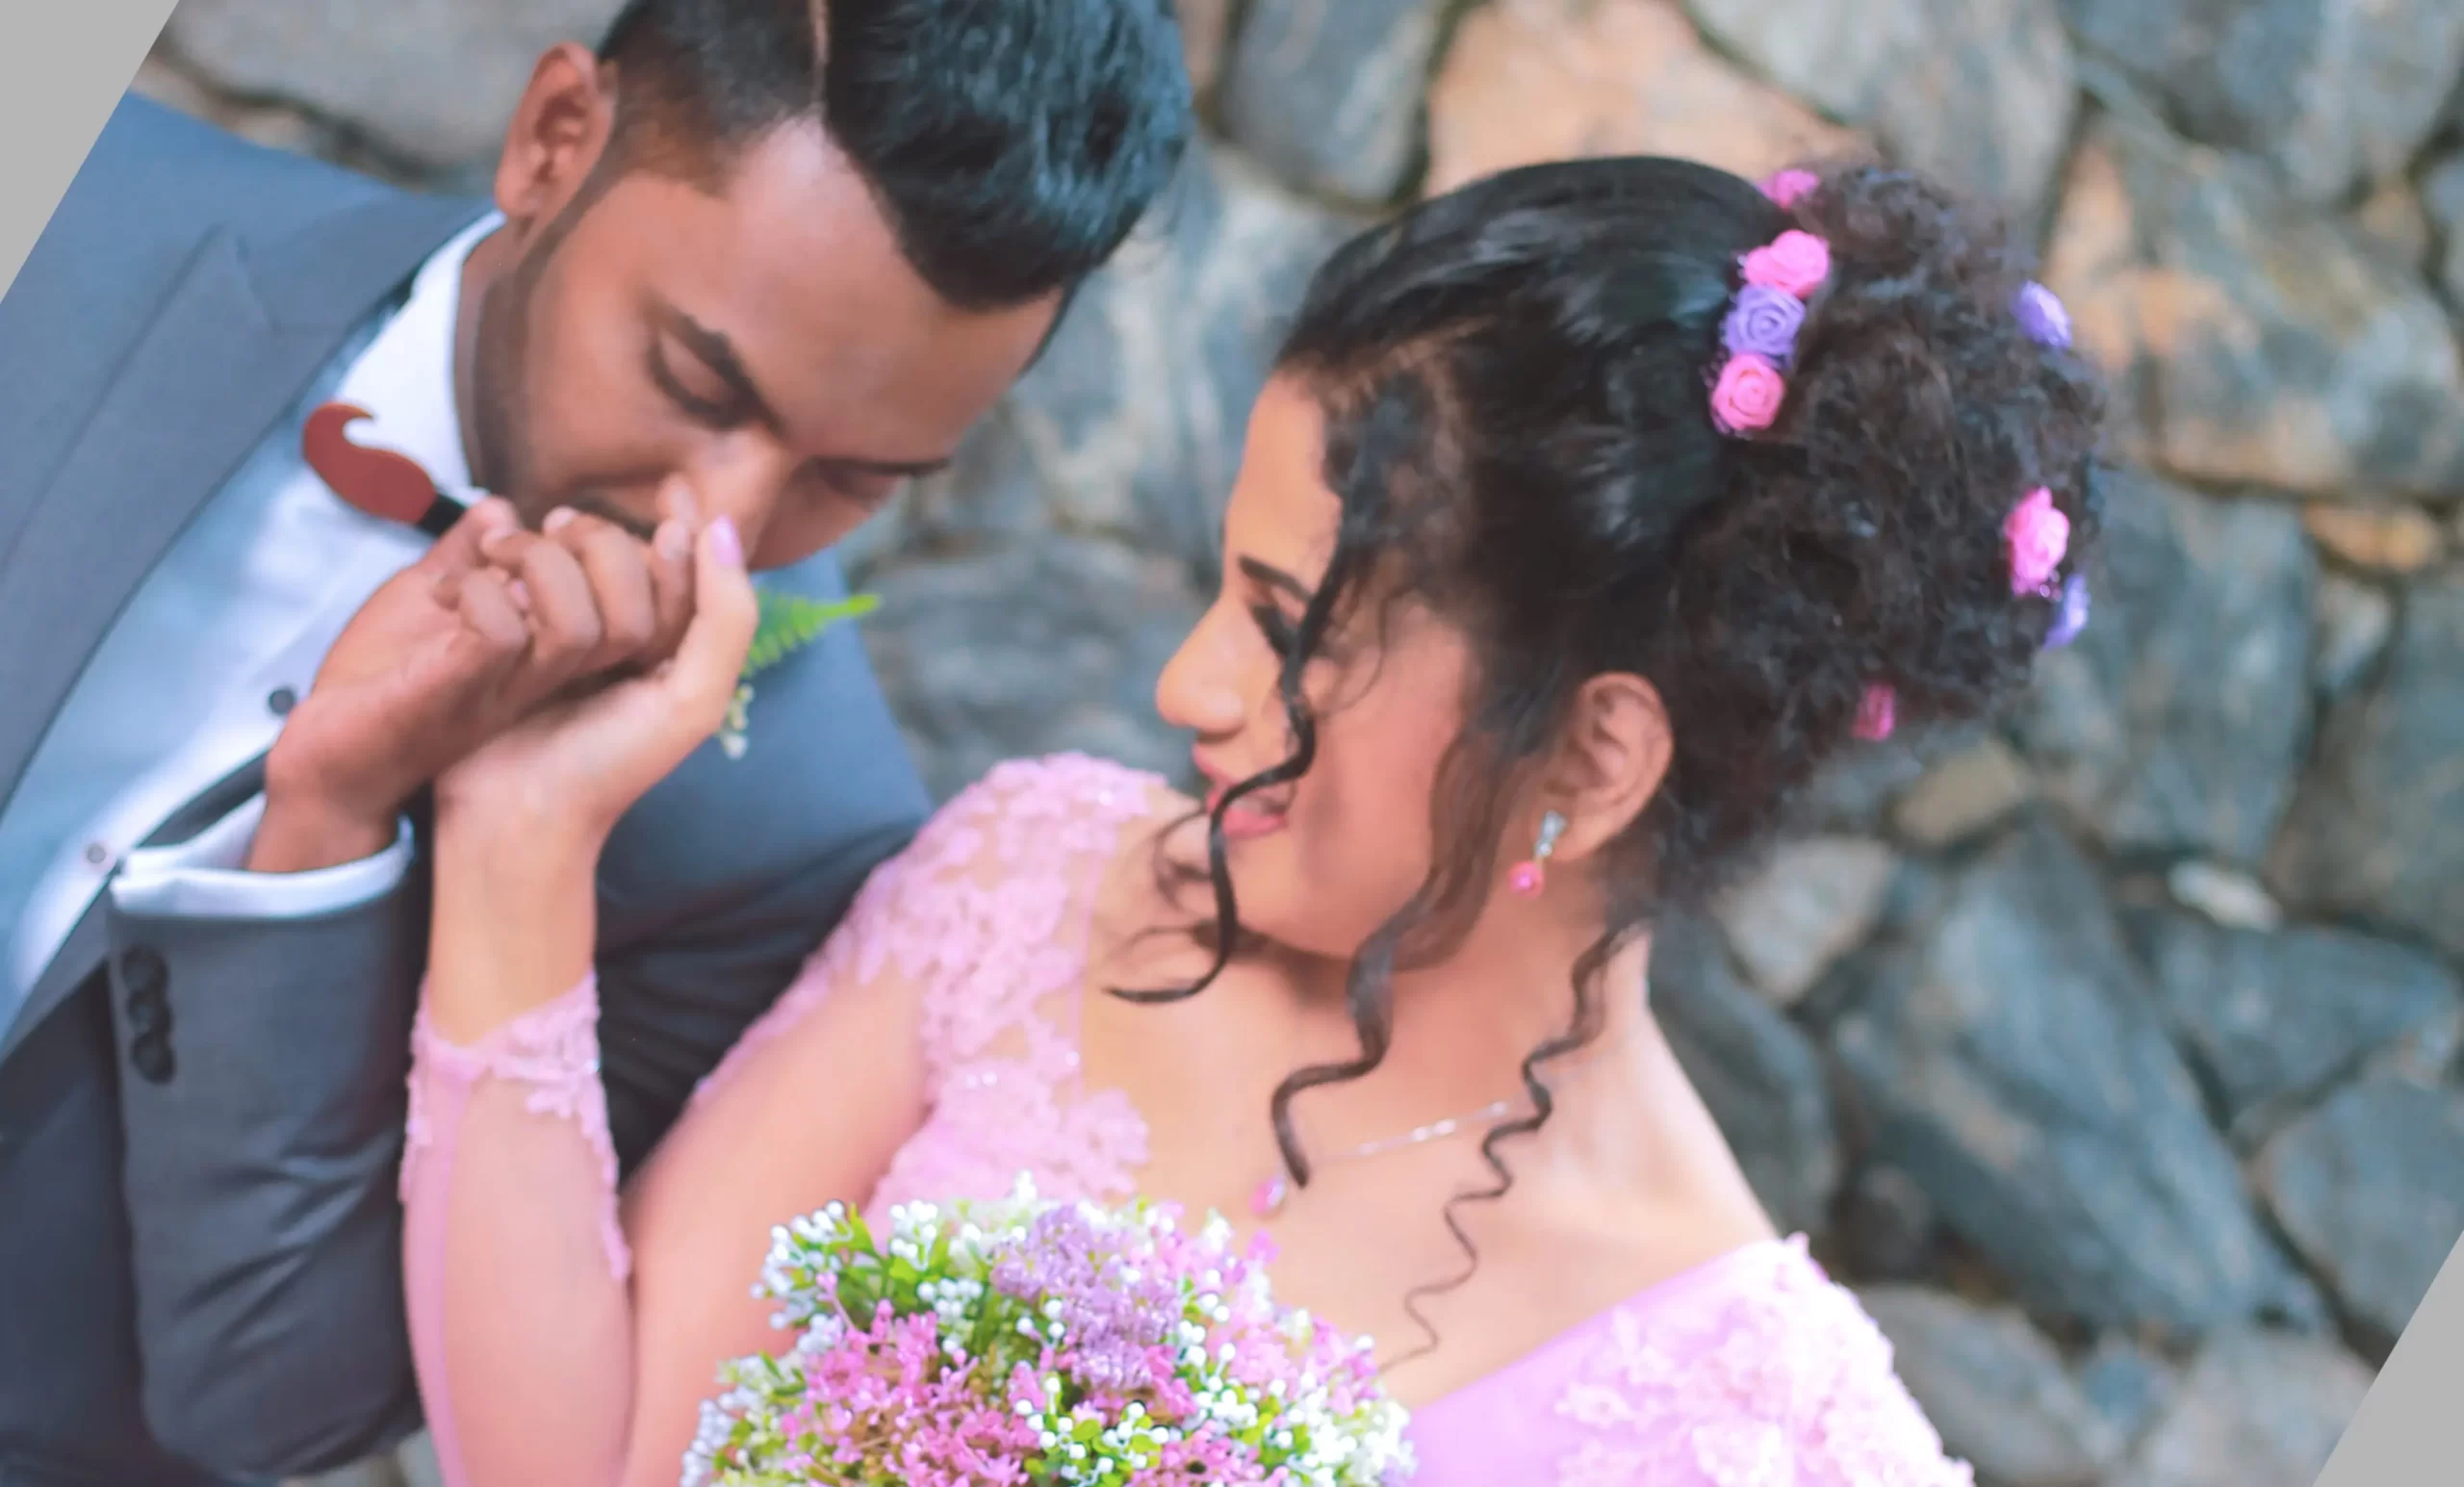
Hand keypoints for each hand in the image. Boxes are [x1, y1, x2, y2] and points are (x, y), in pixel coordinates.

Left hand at [250, 487, 696, 872]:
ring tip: (489, 557)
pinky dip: (477, 591)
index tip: (564, 519)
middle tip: (531, 533)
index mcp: (561, 657)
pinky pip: (503, 633)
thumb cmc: (381, 683)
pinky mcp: (463, 695)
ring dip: (537, 564)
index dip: (643, 553)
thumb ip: (470, 554)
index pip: (654, 609)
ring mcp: (512, 691)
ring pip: (583, 625)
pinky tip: (444, 592)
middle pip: (640, 613)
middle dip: (599, 542)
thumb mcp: (434, 600)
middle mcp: (553, 680)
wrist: (328, 759)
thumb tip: (503, 508)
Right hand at [433, 510, 755, 855]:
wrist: (518, 816)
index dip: (670, 531)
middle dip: (597, 546)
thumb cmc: (614, 765)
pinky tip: (488, 569)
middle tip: (577, 578)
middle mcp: (612, 627)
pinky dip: (497, 570)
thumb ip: (725, 616)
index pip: (677, 554)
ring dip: (541, 552)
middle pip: (613, 545)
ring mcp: (550, 629)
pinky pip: (502, 576)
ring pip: (557, 551)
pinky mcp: (497, 634)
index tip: (657, 507)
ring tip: (517, 568)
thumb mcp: (692, 699)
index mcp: (667, 639)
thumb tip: (720, 525)